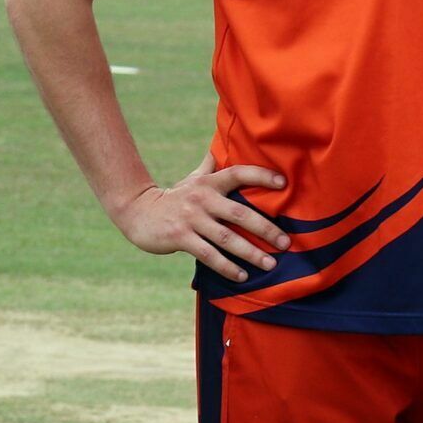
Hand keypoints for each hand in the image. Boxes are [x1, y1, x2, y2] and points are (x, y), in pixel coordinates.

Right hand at [110, 153, 288, 282]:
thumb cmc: (175, 197)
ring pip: (226, 238)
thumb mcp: (192, 179)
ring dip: (250, 253)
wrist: (136, 211)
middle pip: (240, 214)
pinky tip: (242, 276)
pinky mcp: (179, 237)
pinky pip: (208, 255)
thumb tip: (222, 146)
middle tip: (286, 243)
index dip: (261, 176)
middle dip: (266, 229)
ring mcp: (190, 219)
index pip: (238, 174)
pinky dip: (227, 267)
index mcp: (209, 183)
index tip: (284, 183)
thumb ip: (210, 166)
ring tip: (270, 264)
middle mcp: (202, 198)